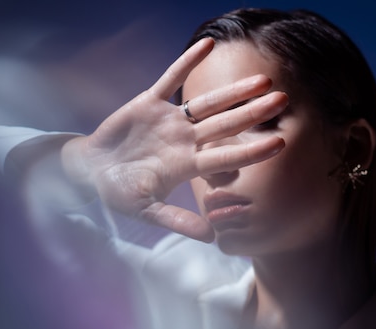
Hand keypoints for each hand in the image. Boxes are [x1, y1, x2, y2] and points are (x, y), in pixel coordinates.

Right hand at [62, 38, 287, 241]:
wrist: (91, 171)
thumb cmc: (118, 193)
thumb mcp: (145, 209)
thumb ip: (176, 220)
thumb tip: (211, 237)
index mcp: (185, 166)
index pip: (225, 156)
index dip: (252, 150)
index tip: (280, 142)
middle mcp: (184, 141)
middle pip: (225, 124)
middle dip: (253, 113)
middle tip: (283, 100)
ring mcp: (169, 121)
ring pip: (206, 102)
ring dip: (233, 90)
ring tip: (262, 78)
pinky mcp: (149, 103)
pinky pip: (171, 79)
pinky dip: (187, 63)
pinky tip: (209, 44)